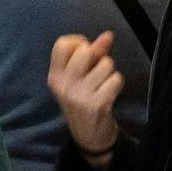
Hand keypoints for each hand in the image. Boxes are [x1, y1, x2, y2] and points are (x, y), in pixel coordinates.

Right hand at [47, 30, 122, 156]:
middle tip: (95, 71)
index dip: (78, 42)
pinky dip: (116, 84)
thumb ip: (91, 53)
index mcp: (54, 76)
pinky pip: (116, 79)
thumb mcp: (78, 76)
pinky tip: (109, 93)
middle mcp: (64, 85)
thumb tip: (108, 35)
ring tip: (102, 84)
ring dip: (109, 72)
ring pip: (106, 64)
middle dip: (97, 56)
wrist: (89, 135)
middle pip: (86, 50)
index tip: (84, 54)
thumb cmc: (82, 98)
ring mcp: (80, 95)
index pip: (62, 44)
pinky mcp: (98, 103)